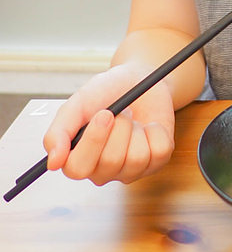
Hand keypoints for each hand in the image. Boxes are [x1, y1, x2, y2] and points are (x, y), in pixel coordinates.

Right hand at [43, 63, 175, 185]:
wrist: (138, 80)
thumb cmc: (105, 93)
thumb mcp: (77, 104)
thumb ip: (58, 132)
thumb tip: (52, 162)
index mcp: (78, 159)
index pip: (78, 169)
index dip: (93, 142)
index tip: (104, 114)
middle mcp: (103, 170)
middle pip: (110, 163)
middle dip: (118, 129)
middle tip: (119, 111)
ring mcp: (130, 169)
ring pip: (136, 159)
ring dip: (136, 128)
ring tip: (132, 118)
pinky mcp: (155, 163)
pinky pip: (158, 153)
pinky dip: (156, 131)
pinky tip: (149, 126)